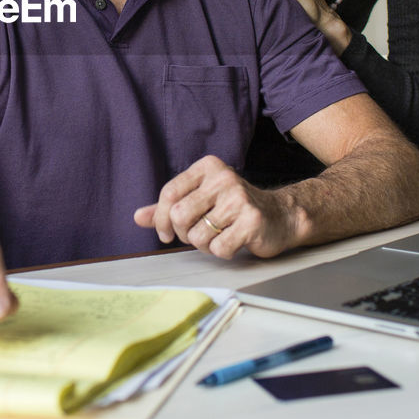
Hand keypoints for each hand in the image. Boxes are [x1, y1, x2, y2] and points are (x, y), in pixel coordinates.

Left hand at [132, 156, 297, 258]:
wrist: (279, 216)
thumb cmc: (233, 209)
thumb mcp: (200, 200)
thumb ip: (168, 207)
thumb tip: (138, 217)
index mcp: (207, 167)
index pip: (169, 193)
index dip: (161, 218)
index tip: (165, 233)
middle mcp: (223, 178)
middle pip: (179, 215)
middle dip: (183, 234)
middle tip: (197, 235)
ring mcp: (238, 198)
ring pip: (197, 236)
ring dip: (204, 245)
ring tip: (219, 236)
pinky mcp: (251, 220)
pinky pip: (218, 248)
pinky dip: (222, 252)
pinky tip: (234, 241)